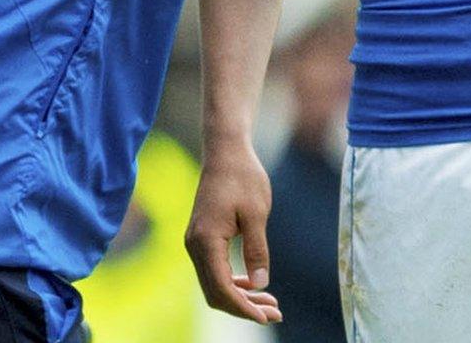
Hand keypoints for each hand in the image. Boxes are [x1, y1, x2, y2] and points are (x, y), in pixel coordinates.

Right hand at [185, 144, 282, 323]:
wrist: (226, 152)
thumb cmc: (243, 177)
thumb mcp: (257, 214)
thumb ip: (258, 250)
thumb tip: (261, 284)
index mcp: (206, 240)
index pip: (222, 287)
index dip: (243, 307)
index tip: (266, 317)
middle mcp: (195, 245)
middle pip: (215, 292)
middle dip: (244, 307)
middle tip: (275, 314)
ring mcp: (196, 243)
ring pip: (214, 284)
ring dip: (240, 297)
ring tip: (270, 304)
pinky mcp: (202, 240)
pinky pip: (215, 270)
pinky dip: (234, 282)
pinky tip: (254, 285)